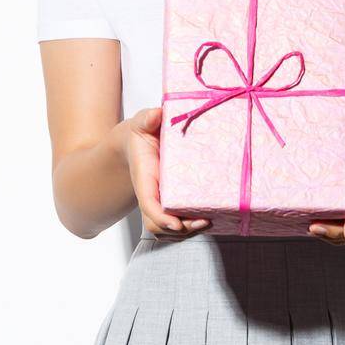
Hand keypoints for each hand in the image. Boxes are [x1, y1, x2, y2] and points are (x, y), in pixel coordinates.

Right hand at [119, 106, 209, 239]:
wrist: (136, 144)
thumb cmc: (142, 134)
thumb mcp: (142, 122)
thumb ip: (148, 118)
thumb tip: (157, 115)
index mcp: (144, 178)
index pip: (148, 202)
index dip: (161, 216)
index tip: (176, 223)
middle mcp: (152, 193)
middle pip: (159, 222)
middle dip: (180, 227)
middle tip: (203, 220)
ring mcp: (161, 200)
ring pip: (168, 227)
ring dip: (186, 230)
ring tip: (207, 222)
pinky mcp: (171, 201)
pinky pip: (177, 222)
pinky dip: (189, 226)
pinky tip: (207, 219)